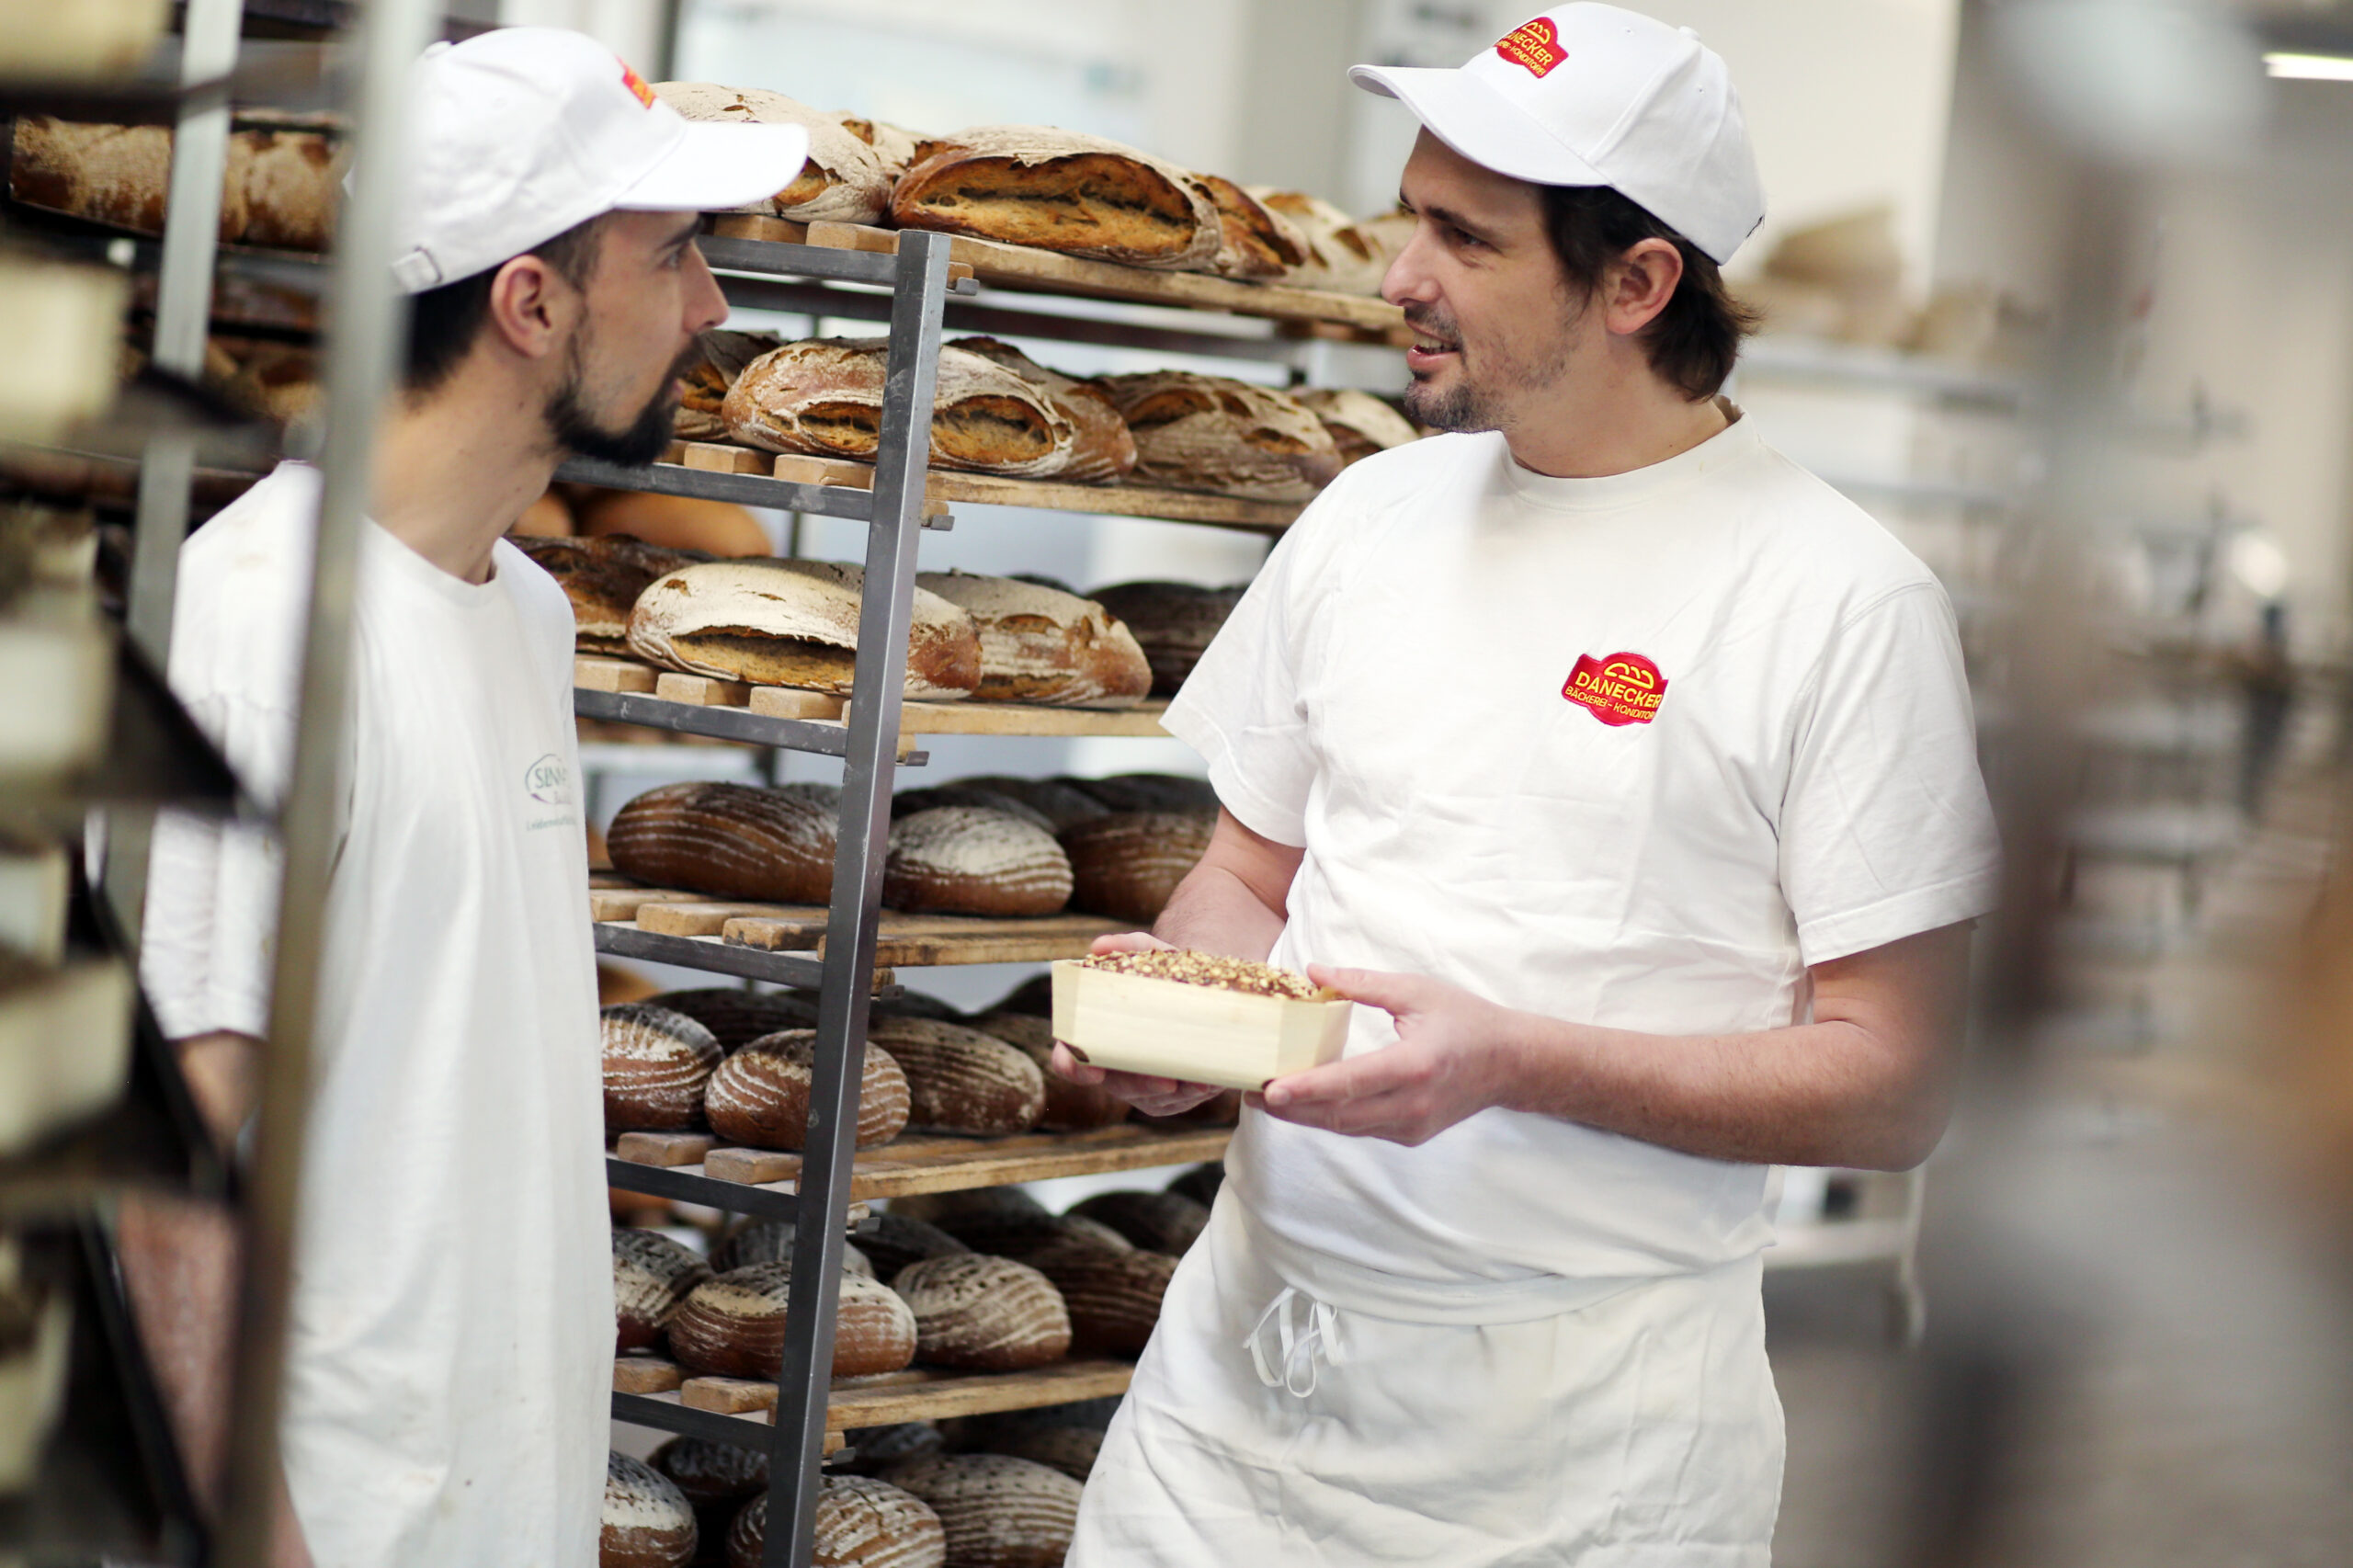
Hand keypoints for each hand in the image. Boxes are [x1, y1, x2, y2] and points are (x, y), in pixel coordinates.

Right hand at [1047, 931, 1229, 1117]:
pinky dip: (1191, 1094)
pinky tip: (1205, 1083)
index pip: (1068, 1059)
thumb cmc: (1163, 972)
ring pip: (1149, 1099)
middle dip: (1140, 1086)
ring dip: (1173, 1093)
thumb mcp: (1150, 954)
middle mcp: (1111, 1065)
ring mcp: (1137, 1085)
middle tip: (1166, 1081)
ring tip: (1196, 1081)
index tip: (1092, 1070)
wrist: (1199, 988)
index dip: (1073, 1067)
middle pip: (1117, 1086)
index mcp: (1094, 1034)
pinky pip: (1174, 1103)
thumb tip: (1099, 946)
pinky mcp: (1165, 1097)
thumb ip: (1126, 946)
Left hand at [1254, 967, 1518, 1145]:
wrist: (1510, 1063)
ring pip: (1344, 1127)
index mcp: (1415, 1064)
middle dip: (1289, 1108)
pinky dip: (1327, 1118)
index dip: (1306, 1089)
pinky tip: (1301, 1104)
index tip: (1268, 1090)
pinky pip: (1359, 1129)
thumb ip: (1362, 982)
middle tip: (1247, 1092)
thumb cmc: (1465, 1020)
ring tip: (1264, 1098)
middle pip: (1338, 1115)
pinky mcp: (1409, 1135)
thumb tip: (1312, 971)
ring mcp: (1411, 1126)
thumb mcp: (1416, 990)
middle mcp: (1411, 1104)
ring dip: (1303, 1116)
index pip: (1350, 1083)